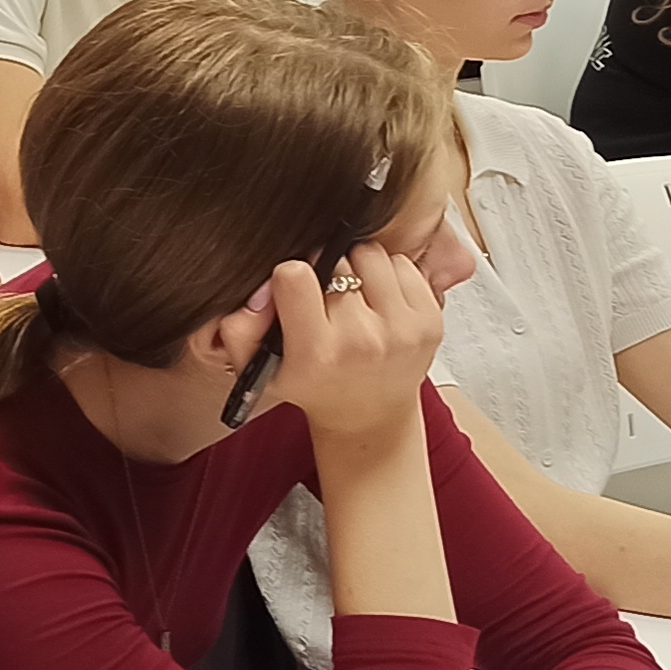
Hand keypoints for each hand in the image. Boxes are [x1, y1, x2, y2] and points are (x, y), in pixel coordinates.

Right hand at [258, 238, 445, 452]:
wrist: (369, 415)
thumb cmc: (314, 386)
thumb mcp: (262, 369)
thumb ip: (240, 328)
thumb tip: (261, 290)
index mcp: (316, 353)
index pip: (294, 275)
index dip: (290, 276)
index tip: (295, 292)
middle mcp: (362, 340)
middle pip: (335, 261)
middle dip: (326, 274)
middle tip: (326, 301)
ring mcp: (402, 330)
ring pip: (370, 254)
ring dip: (358, 268)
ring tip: (353, 297)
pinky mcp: (430, 320)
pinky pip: (402, 263)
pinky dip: (388, 275)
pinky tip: (379, 302)